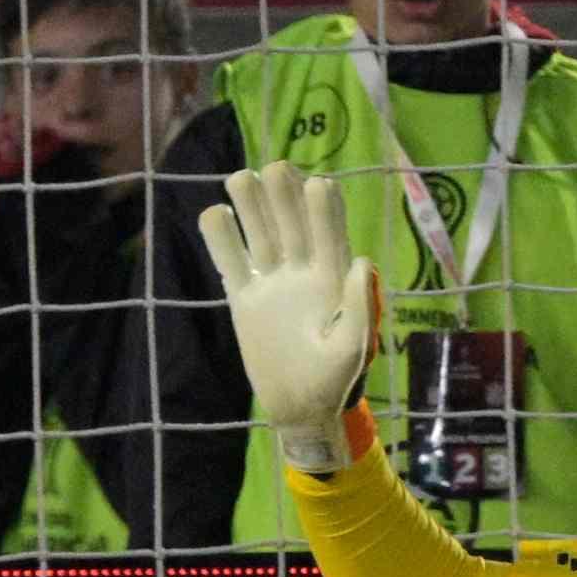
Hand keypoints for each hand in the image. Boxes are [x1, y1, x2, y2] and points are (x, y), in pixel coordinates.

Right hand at [197, 165, 384, 468]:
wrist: (300, 408)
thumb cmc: (335, 382)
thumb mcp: (353, 352)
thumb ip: (359, 309)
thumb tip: (361, 262)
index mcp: (333, 280)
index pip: (329, 236)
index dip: (324, 210)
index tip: (318, 183)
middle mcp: (302, 272)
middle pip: (292, 223)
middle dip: (284, 196)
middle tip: (275, 168)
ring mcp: (272, 282)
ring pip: (259, 233)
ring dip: (251, 205)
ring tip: (241, 178)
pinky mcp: (244, 297)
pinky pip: (230, 261)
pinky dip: (221, 238)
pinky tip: (215, 214)